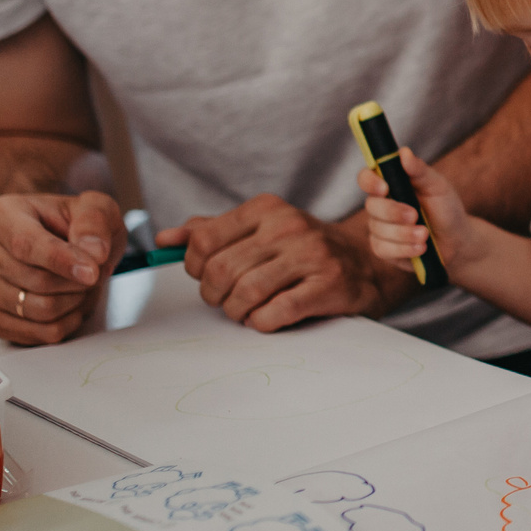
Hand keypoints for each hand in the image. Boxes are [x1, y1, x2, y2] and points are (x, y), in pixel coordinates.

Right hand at [0, 190, 122, 344]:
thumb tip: (93, 252)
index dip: (63, 261)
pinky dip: (66, 323)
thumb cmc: (70, 222)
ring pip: (40, 310)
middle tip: (95, 272)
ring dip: (75, 302)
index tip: (92, 272)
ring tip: (83, 286)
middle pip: (38, 282)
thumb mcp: (93, 207)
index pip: (27, 245)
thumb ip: (95, 221)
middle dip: (79, 282)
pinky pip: (38, 334)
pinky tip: (72, 304)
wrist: (56, 239)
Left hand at [155, 194, 407, 330]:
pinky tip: (267, 318)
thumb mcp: (260, 230)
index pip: (204, 239)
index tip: (208, 277)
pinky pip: (275, 313)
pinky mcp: (328, 286)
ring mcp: (311, 255)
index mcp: (266, 208)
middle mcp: (288, 226)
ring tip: (245, 311)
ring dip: (237, 312)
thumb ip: (212, 232)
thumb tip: (164, 239)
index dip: (196, 268)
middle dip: (215, 296)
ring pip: (245, 293)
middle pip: (221, 270)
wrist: (366, 261)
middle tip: (225, 301)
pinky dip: (262, 323)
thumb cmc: (302, 250)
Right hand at [355, 147, 473, 273]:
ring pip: (378, 229)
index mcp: (391, 184)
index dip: (370, 182)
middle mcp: (381, 205)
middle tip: (415, 215)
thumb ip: (420, 170)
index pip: (366, 178)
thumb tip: (404, 152)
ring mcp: (380, 228)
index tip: (385, 188)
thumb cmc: (446, 208)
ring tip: (425, 234)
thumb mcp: (438, 186)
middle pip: (371, 206)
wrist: (456, 241)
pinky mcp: (384, 249)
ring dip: (403, 233)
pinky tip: (421, 248)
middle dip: (393, 212)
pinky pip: (383, 249)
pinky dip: (404, 249)